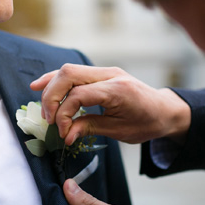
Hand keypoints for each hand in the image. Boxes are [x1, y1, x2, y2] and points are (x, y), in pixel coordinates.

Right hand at [31, 64, 190, 145]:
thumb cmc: (147, 122)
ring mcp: (105, 71)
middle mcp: (110, 75)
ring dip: (51, 88)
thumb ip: (90, 128)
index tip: (62, 132)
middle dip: (52, 97)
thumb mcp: (120, 131)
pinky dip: (56, 80)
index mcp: (117, 90)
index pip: (79, 94)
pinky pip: (74, 72)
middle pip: (68, 75)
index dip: (64, 114)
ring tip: (44, 109)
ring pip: (68, 70)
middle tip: (49, 120)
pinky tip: (40, 85)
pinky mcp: (101, 74)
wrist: (164, 110)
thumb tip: (65, 135)